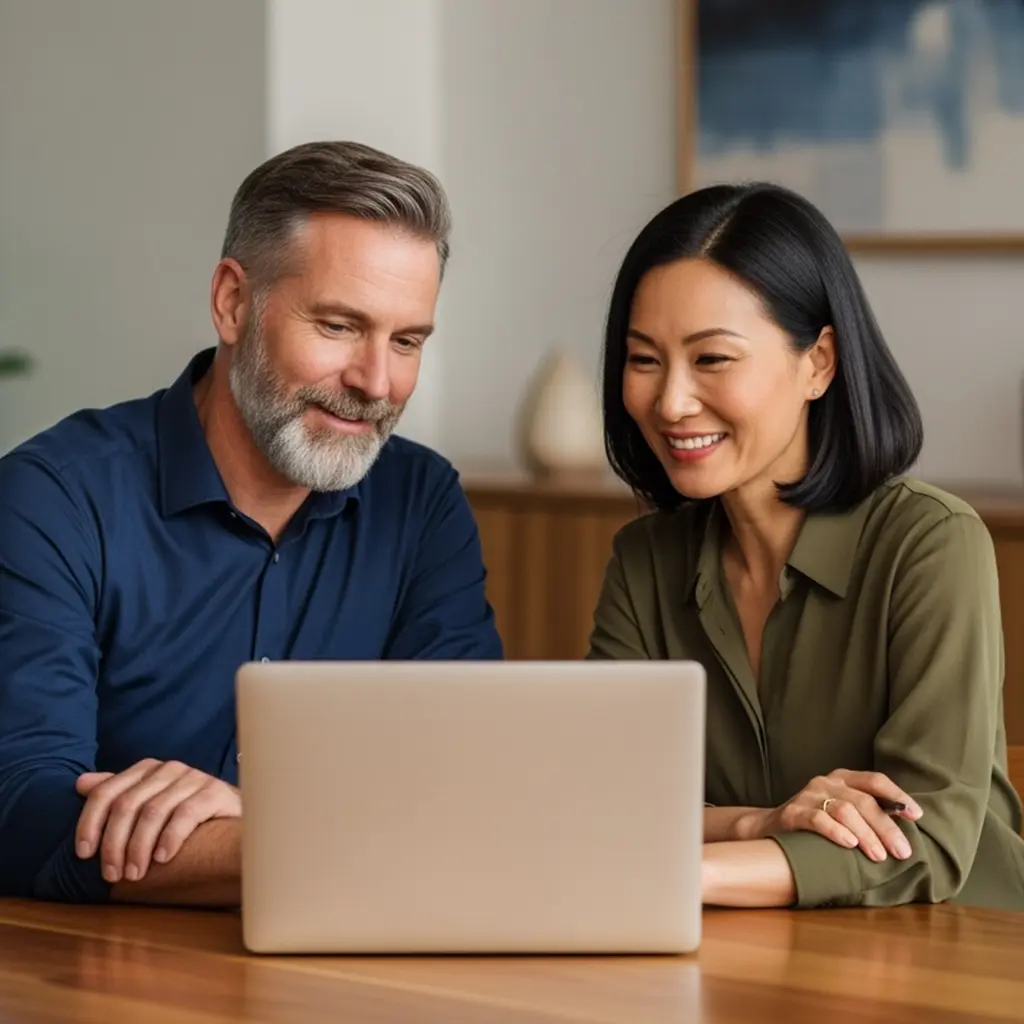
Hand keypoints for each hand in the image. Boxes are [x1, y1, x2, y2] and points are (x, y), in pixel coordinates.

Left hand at [75, 759, 241, 883]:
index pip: (107, 792)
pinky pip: (186, 814)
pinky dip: (170, 838)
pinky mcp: (215, 791)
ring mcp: (193, 778)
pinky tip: (163, 858)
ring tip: (135, 875)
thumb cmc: (187, 817)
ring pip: (153, 811)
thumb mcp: (149, 804)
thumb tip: (81, 783)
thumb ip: (118, 793)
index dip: (89, 823)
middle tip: (113, 875)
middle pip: (127, 804)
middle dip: (114, 843)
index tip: (84, 855)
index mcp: (147, 769)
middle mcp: (169, 769)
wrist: (235, 819)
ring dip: (139, 847)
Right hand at [736, 770, 921, 861]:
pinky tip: (849, 844)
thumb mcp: (841, 812)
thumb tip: (906, 834)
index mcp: (842, 778)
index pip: (875, 780)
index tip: (916, 816)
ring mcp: (808, 795)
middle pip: (863, 801)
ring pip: (845, 810)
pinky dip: (836, 832)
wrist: (769, 829)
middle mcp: (826, 782)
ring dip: (866, 835)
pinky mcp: (793, 812)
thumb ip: (866, 814)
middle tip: (902, 852)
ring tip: (879, 856)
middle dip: (886, 827)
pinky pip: (818, 819)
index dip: (898, 795)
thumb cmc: (815, 824)